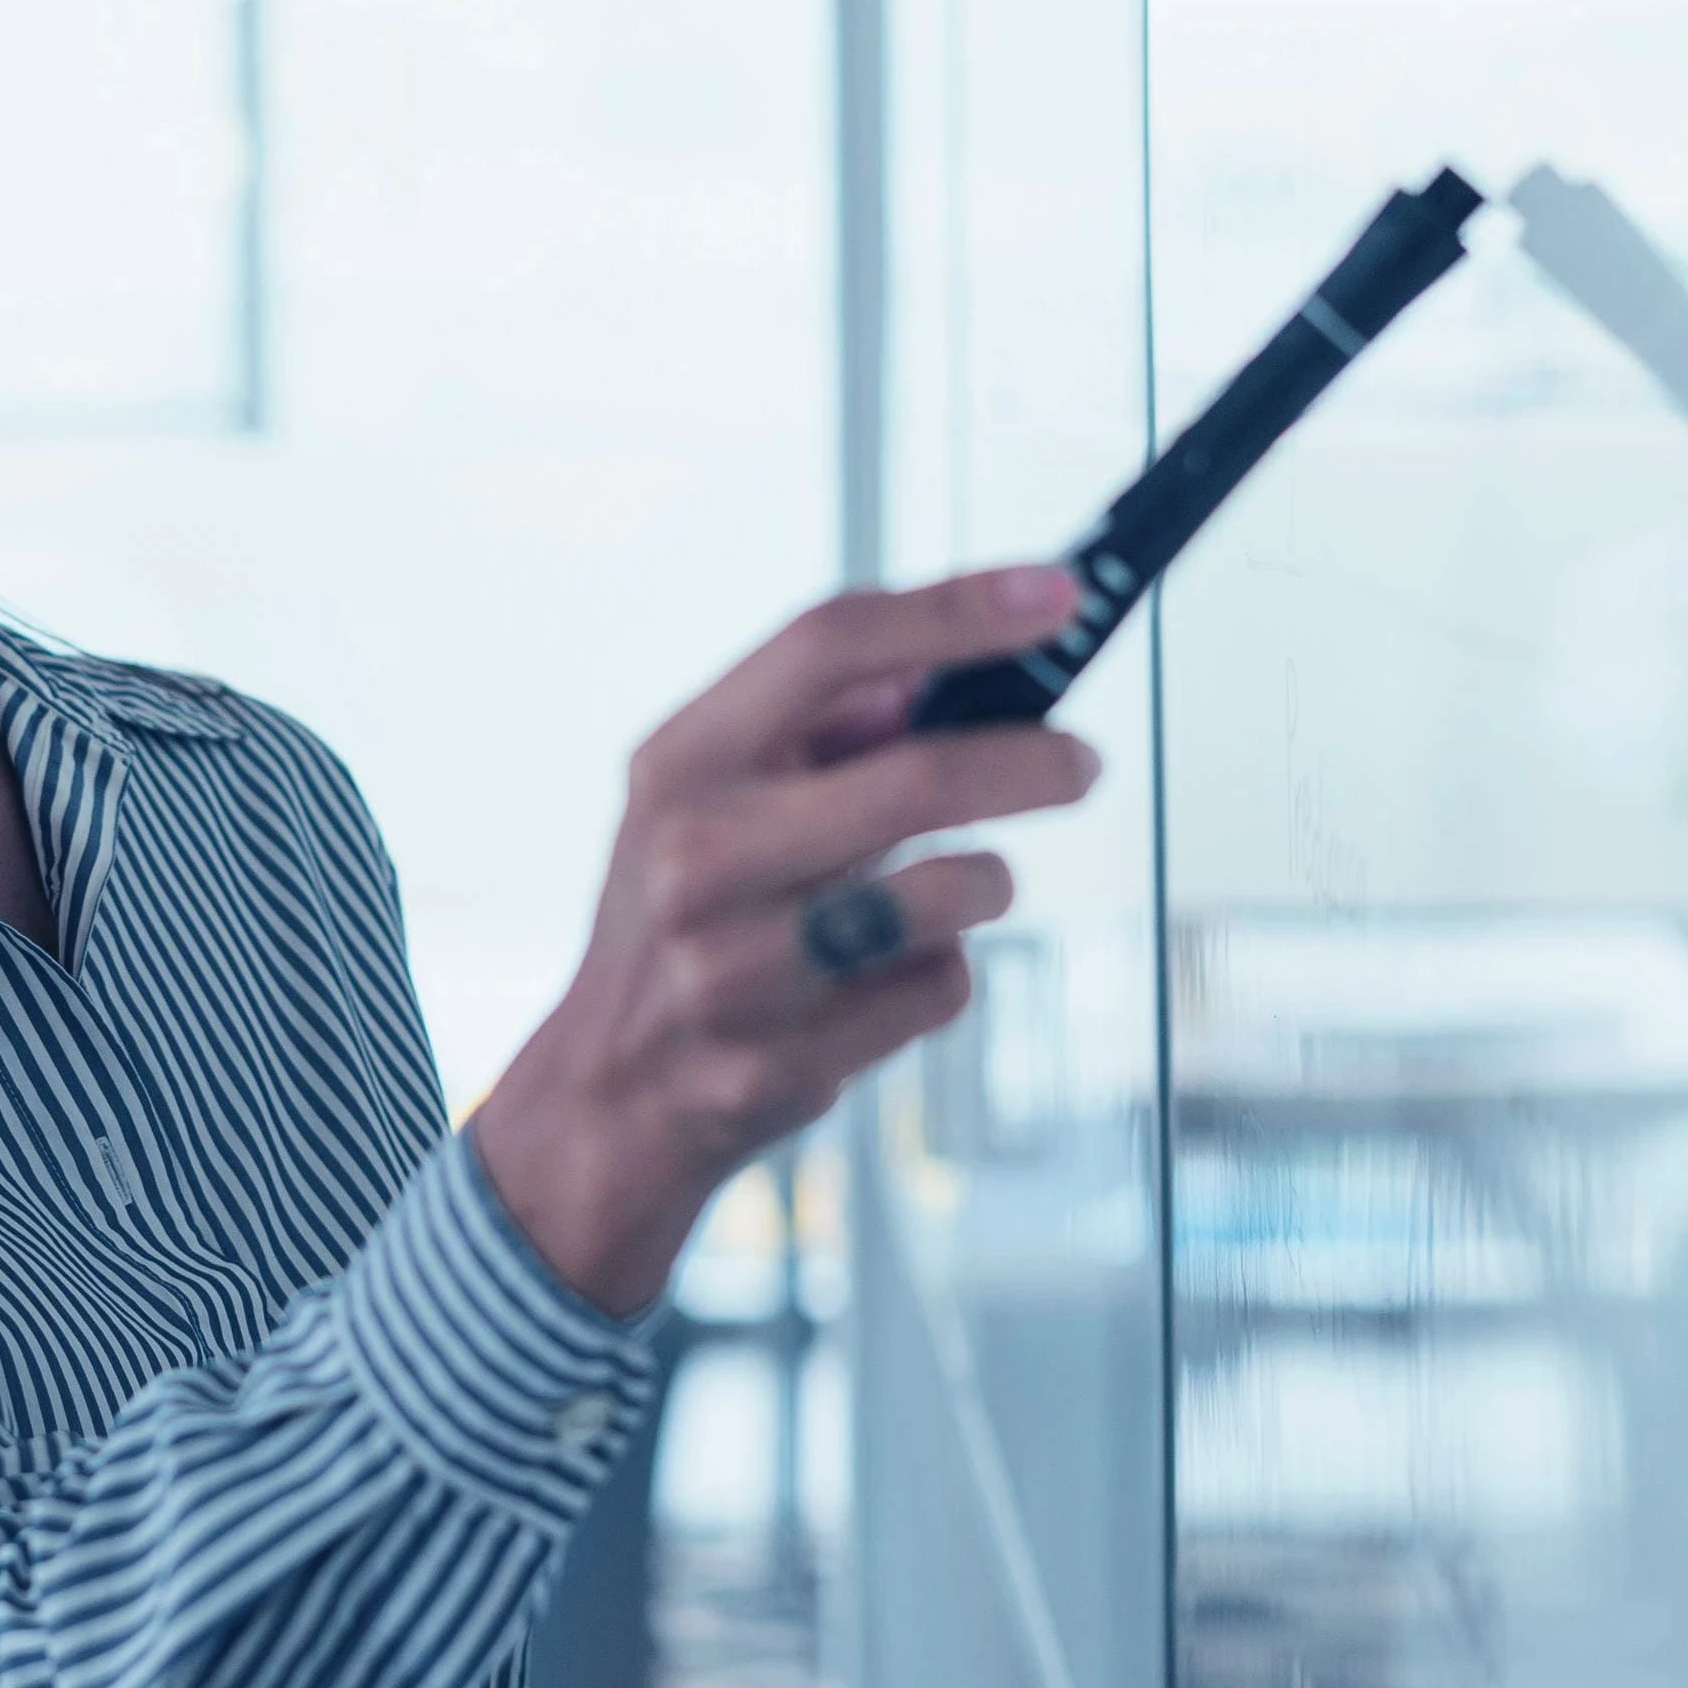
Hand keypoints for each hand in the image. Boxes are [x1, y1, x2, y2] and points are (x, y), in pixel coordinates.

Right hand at [472, 568, 1103, 1313]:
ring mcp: (732, 968)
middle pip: (915, 777)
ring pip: (946, 896)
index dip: (954, 609)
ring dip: (985, 885)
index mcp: (681, 762)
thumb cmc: (684, 917)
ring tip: (960, 890)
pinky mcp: (779, 1065)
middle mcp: (694, 856)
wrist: (604, 1095)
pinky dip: (939, 976)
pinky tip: (883, 982)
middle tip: (1082, 764)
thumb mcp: (707, 798)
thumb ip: (816, 727)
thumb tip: (950, 658)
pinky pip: (936, 991)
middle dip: (1031, 762)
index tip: (1055, 593)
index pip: (827, 643)